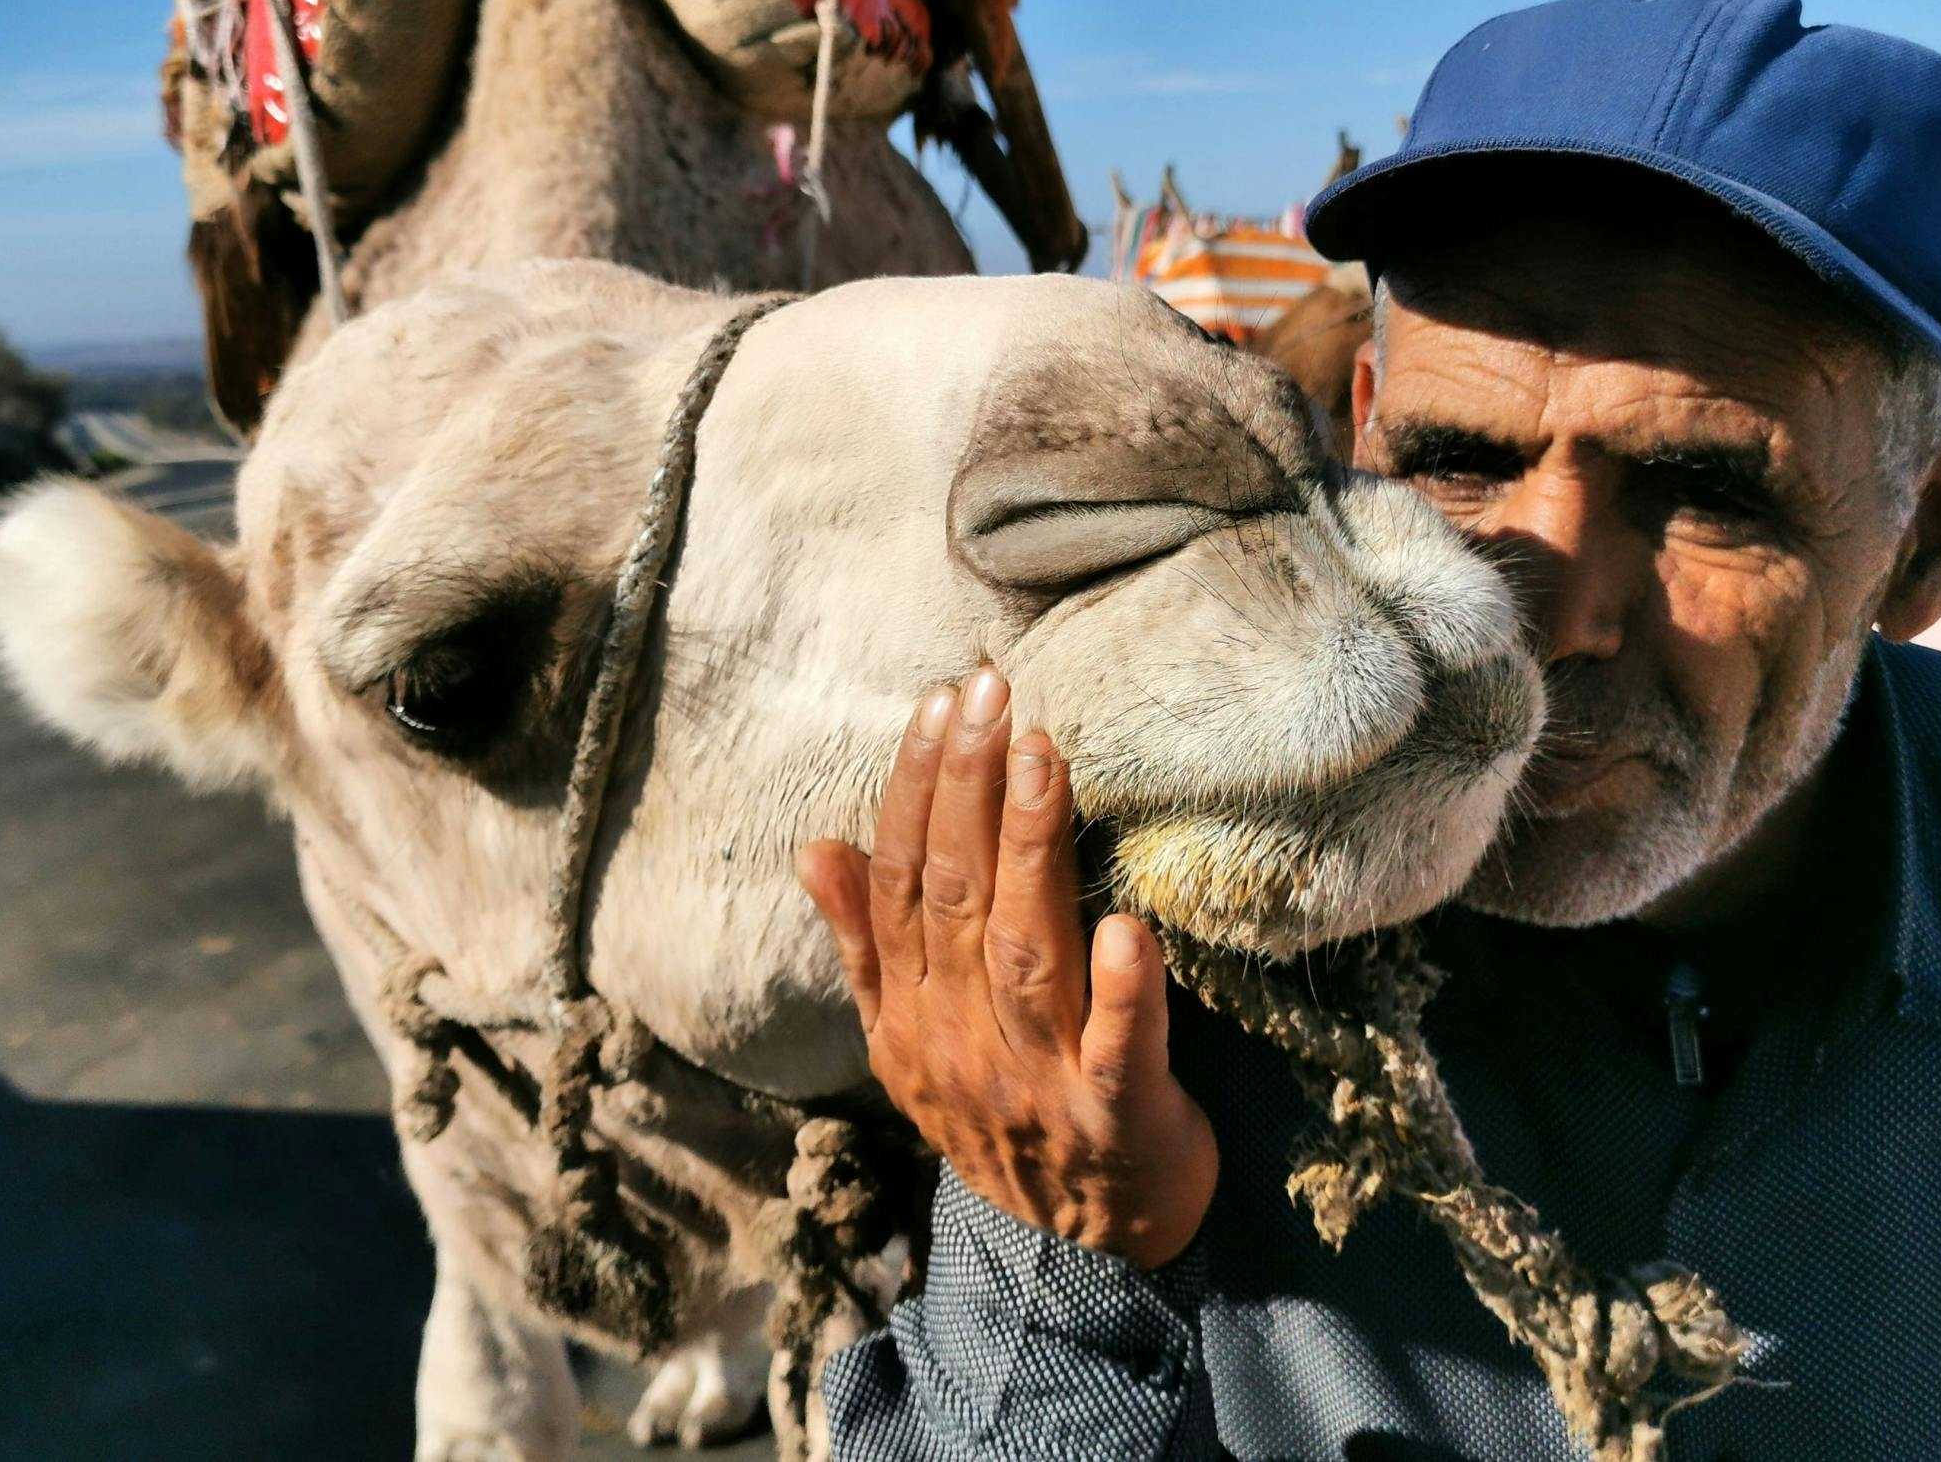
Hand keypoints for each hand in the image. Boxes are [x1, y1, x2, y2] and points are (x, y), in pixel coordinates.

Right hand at [798, 668, 1217, 1269]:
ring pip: (1025, 950)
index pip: (899, 882)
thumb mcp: (909, 1034)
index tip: (940, 702)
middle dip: (967, 786)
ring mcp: (1036, 1080)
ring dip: (1031, 849)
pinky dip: (1121, 991)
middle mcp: (960, 1039)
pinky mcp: (1118, 1116)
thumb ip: (866, 942)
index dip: (914, 789)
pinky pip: (1117, 1049)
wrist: (1081, 1249)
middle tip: (989, 690)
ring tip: (1043, 757)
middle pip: (954, 898)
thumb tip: (814, 844)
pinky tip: (1126, 925)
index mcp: (910, 1012)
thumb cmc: (1000, 1109)